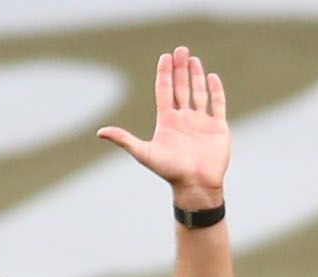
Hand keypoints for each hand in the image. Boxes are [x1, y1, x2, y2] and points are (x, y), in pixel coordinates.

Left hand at [98, 45, 229, 206]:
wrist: (195, 185)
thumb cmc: (169, 171)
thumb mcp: (144, 153)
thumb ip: (124, 140)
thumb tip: (100, 132)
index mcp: (167, 122)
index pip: (164, 91)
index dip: (164, 74)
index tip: (164, 57)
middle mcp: (183, 119)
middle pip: (181, 88)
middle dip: (180, 69)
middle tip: (181, 49)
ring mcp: (200, 122)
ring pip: (198, 93)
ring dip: (195, 76)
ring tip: (193, 59)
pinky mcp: (217, 127)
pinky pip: (217, 104)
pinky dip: (216, 90)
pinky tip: (212, 77)